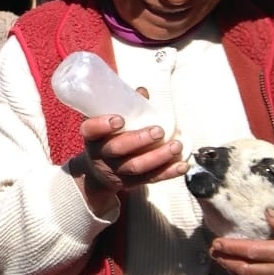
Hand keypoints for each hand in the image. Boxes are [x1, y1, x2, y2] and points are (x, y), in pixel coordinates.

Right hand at [66, 112, 186, 212]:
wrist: (98, 172)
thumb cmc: (106, 138)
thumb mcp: (106, 122)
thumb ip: (123, 107)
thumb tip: (143, 91)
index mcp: (92, 136)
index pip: (91, 130)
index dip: (103, 125)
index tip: (119, 119)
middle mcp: (101, 154)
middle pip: (117, 149)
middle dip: (139, 140)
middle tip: (159, 131)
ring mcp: (115, 171)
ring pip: (136, 166)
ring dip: (158, 156)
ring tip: (176, 146)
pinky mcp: (130, 183)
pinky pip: (150, 178)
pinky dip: (168, 172)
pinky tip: (182, 165)